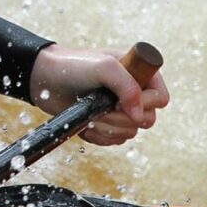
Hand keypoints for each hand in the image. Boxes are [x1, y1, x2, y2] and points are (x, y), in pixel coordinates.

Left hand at [28, 45, 169, 145]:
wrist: (45, 79)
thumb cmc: (73, 66)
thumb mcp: (104, 67)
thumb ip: (127, 87)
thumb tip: (139, 115)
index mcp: (140, 74)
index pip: (160, 99)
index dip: (144, 105)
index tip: (118, 102)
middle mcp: (134, 92)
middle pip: (148, 120)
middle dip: (121, 118)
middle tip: (102, 109)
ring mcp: (121, 109)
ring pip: (130, 133)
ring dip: (108, 127)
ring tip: (90, 113)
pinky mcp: (107, 124)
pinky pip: (115, 140)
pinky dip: (100, 135)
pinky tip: (87, 123)